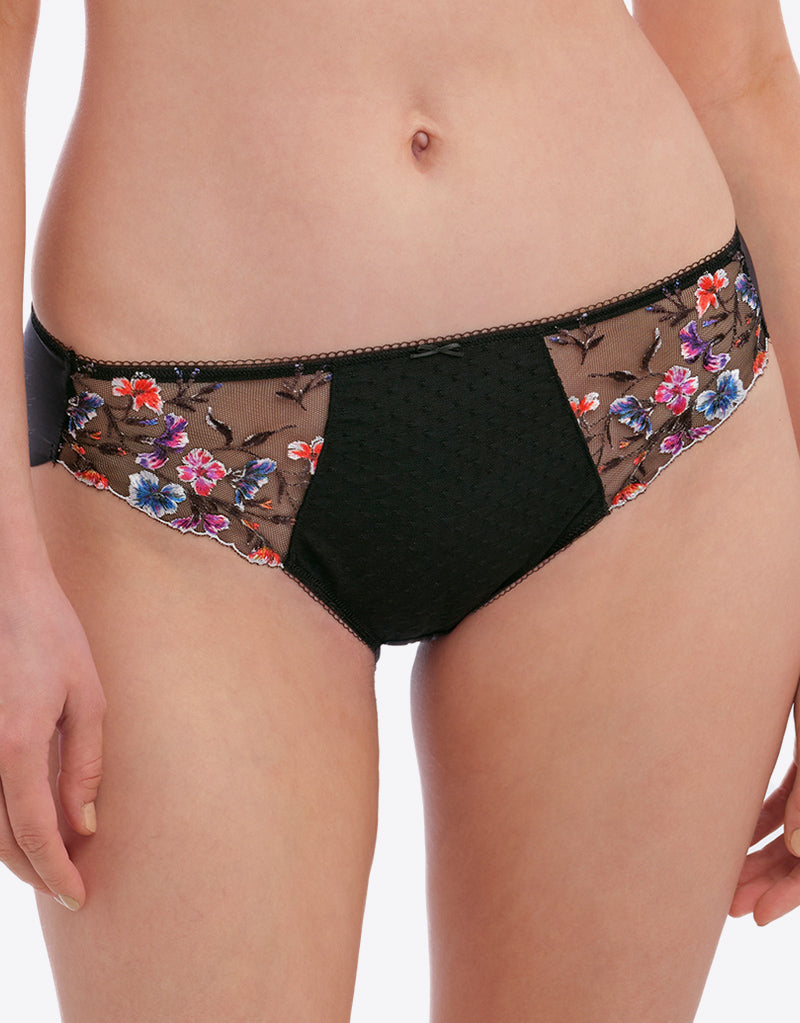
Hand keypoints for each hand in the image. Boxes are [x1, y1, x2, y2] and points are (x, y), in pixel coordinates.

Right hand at [0, 560, 105, 909]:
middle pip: (0, 839)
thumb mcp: (86, 696)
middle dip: (36, 870)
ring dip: (16, 848)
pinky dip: (2, 819)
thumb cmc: (49, 635)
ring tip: (54, 859)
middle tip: (70, 888)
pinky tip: (28, 819)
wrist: (4, 590)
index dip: (55, 871)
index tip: (79, 896)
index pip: (32, 832)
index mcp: (14, 744)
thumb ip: (84, 764)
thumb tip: (85, 825)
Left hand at [729, 680, 799, 925]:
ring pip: (795, 827)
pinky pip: (786, 796)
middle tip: (730, 906)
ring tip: (724, 881)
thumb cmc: (799, 666)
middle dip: (770, 882)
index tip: (757, 917)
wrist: (786, 618)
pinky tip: (732, 835)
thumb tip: (798, 850)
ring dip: (763, 855)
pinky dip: (763, 818)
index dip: (793, 893)